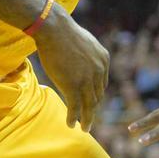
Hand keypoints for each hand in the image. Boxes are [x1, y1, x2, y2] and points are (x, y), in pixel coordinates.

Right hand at [33, 7, 110, 131]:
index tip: (91, 103)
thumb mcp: (84, 42)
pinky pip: (75, 106)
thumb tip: (82, 58)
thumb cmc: (64, 32)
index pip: (102, 84)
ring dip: (87, 119)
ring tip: (85, 128)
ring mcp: (87, 79)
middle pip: (97, 96)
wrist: (54, 29)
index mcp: (103, 60)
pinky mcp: (73, 85)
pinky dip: (74, 117)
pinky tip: (71, 125)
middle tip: (89, 119)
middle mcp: (99, 70)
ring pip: (89, 105)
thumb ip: (87, 54)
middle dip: (93, 109)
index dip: (96, 95)